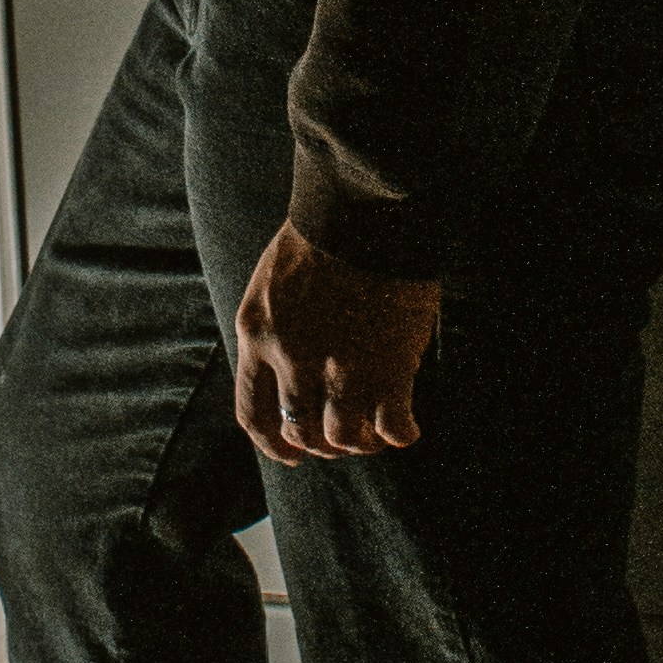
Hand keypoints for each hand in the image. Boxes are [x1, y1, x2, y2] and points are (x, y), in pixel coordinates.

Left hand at [233, 225, 441, 463]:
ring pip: (343, 437)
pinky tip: (408, 428)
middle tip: (346, 440)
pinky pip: (392, 427)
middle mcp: (291, 358)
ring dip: (362, 443)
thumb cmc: (327, 235)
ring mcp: (339, 366)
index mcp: (258, 333)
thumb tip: (289, 377)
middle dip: (322, 445)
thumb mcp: (275, 283)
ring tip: (378, 435)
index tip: (294, 455)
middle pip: (299, 431)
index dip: (274, 444)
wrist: (368, 207)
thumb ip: (277, 331)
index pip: (253, 413)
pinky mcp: (387, 367)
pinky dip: (400, 435)